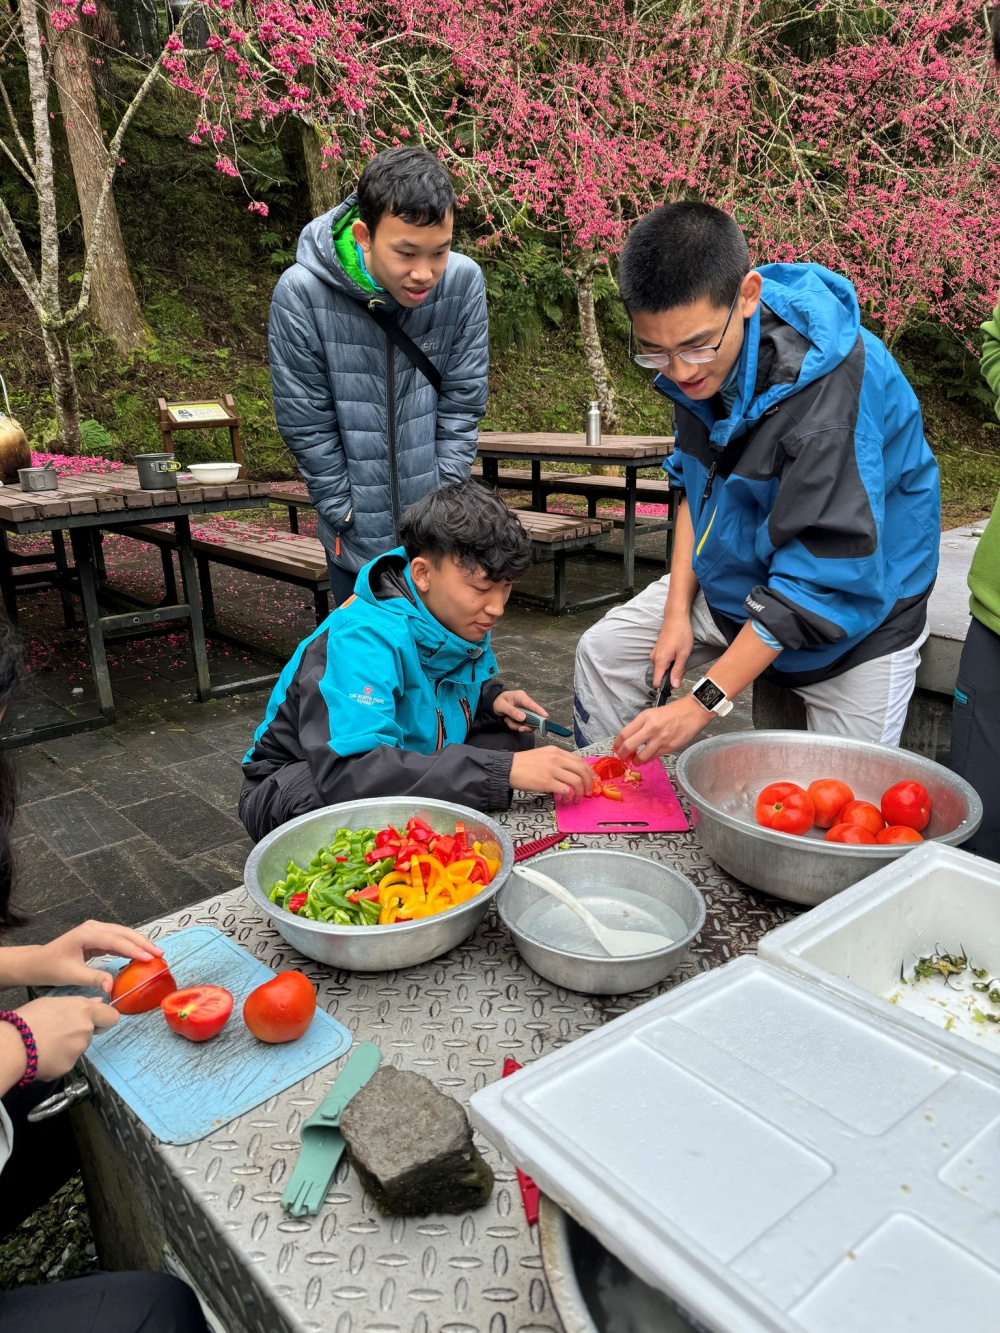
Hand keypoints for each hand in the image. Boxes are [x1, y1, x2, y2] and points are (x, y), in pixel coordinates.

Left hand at [6, 922, 162, 993]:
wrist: (37, 962)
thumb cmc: (51, 967)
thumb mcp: (71, 974)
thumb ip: (94, 978)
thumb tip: (112, 988)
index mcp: (87, 934)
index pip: (115, 940)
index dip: (133, 949)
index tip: (149, 958)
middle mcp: (93, 928)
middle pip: (123, 933)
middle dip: (143, 943)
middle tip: (160, 954)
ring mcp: (96, 931)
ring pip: (123, 934)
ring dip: (139, 943)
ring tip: (155, 953)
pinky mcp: (97, 937)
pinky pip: (118, 940)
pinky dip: (130, 946)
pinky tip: (141, 954)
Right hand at [8, 996, 118, 1082]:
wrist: (13, 1046)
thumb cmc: (29, 1019)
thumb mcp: (52, 1002)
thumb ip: (79, 1004)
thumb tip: (97, 1003)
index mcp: (85, 1012)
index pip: (112, 1017)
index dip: (105, 1018)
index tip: (98, 1020)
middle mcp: (86, 1031)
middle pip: (90, 1032)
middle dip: (79, 1032)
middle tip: (58, 1030)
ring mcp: (78, 1051)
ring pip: (78, 1047)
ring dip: (68, 1045)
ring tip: (46, 1041)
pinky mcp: (68, 1066)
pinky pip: (67, 1060)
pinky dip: (58, 1059)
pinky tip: (43, 1054)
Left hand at [493, 689, 545, 732]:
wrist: (493, 704)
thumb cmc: (497, 701)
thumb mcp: (502, 705)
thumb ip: (512, 711)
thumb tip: (523, 718)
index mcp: (521, 697)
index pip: (531, 704)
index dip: (539, 710)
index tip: (545, 716)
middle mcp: (525, 704)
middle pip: (532, 716)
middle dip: (526, 724)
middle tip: (521, 728)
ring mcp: (525, 711)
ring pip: (527, 722)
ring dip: (517, 725)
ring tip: (507, 720)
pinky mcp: (523, 717)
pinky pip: (522, 725)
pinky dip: (514, 725)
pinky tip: (507, 721)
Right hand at [510, 747, 594, 799]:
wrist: (508, 768)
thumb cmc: (523, 764)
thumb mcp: (543, 755)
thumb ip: (557, 761)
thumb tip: (571, 773)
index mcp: (556, 751)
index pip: (579, 760)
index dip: (588, 772)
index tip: (591, 780)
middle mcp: (556, 758)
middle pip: (582, 769)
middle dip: (589, 782)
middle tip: (588, 791)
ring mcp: (552, 770)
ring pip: (577, 781)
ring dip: (580, 792)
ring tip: (576, 798)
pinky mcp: (547, 782)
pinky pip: (566, 790)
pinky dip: (569, 796)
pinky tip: (565, 799)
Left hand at [613, 695, 708, 764]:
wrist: (693, 711)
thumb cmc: (674, 711)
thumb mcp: (653, 713)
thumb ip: (641, 725)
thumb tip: (631, 738)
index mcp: (645, 717)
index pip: (624, 733)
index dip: (617, 744)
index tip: (616, 748)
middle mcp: (651, 728)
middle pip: (628, 746)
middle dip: (622, 755)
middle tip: (622, 757)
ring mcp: (660, 739)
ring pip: (641, 757)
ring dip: (636, 761)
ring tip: (635, 760)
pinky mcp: (669, 747)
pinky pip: (654, 757)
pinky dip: (648, 759)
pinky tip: (648, 757)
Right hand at [651, 612, 694, 691]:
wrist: (676, 618)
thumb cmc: (681, 633)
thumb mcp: (683, 655)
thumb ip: (678, 671)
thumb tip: (674, 686)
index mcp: (660, 661)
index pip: (657, 682)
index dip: (666, 686)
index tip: (675, 683)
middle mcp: (654, 659)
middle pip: (661, 676)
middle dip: (672, 674)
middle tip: (683, 664)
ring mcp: (655, 654)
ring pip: (663, 668)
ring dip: (672, 666)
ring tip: (680, 656)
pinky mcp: (657, 650)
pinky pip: (663, 662)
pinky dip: (671, 661)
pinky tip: (677, 652)